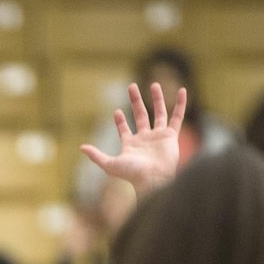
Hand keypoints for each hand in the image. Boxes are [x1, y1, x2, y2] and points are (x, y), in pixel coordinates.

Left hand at [80, 82, 186, 197]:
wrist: (153, 179)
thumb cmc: (132, 174)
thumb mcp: (110, 164)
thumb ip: (96, 155)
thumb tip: (81, 148)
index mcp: (131, 145)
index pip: (124, 129)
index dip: (120, 121)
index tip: (116, 111)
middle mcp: (145, 139)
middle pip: (140, 116)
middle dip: (136, 101)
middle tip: (132, 86)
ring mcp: (158, 137)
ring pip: (159, 113)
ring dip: (157, 99)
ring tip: (153, 84)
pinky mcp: (171, 136)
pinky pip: (177, 117)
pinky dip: (181, 104)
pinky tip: (182, 90)